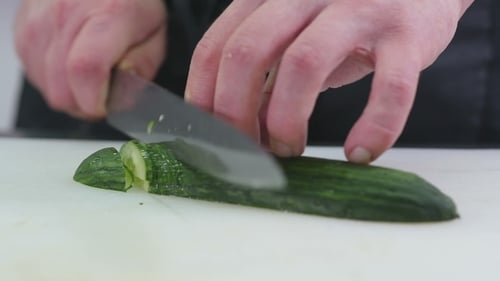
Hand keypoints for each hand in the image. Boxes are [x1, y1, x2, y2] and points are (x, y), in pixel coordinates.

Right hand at [14, 0, 166, 118]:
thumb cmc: (130, 2)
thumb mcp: (154, 35)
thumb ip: (141, 68)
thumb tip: (120, 98)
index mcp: (108, 14)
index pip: (86, 69)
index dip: (94, 101)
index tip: (104, 106)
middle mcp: (66, 15)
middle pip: (61, 89)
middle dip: (83, 103)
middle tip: (100, 94)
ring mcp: (39, 21)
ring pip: (45, 87)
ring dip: (68, 92)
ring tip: (87, 75)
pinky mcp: (23, 28)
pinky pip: (33, 73)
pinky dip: (52, 78)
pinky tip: (69, 64)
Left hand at [185, 0, 473, 162]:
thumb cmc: (348, 17)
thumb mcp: (295, 36)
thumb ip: (264, 75)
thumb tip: (237, 127)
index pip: (214, 48)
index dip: (204, 100)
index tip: (211, 138)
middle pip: (246, 54)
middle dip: (234, 115)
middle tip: (247, 150)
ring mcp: (358, 8)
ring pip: (303, 65)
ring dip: (286, 121)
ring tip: (289, 149)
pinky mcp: (407, 32)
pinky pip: (389, 88)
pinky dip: (374, 128)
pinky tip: (360, 152)